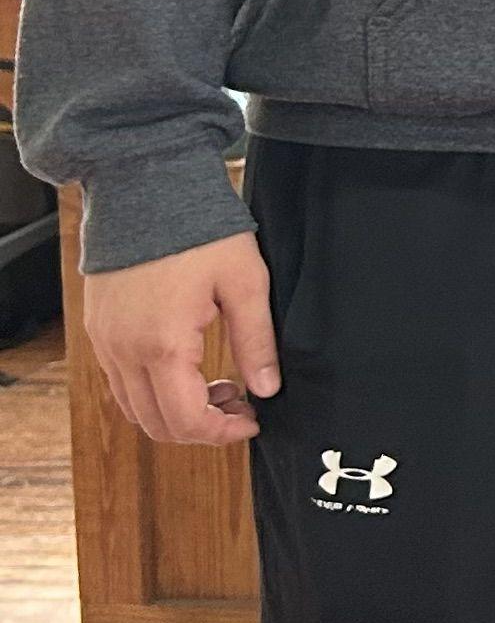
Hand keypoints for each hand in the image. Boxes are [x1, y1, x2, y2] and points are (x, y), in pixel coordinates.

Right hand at [83, 231, 278, 446]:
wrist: (146, 190)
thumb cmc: (200, 232)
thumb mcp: (246, 283)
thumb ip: (257, 341)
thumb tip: (268, 389)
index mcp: (163, 345)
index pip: (185, 420)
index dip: (222, 432)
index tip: (253, 420)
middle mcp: (123, 352)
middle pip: (155, 423)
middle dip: (201, 427)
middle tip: (241, 405)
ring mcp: (105, 342)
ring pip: (133, 407)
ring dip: (175, 410)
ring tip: (221, 385)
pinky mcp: (99, 329)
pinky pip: (120, 381)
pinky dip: (153, 389)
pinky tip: (189, 366)